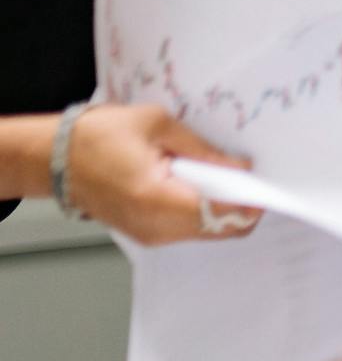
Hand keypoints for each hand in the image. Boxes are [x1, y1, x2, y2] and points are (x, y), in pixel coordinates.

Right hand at [67, 105, 260, 244]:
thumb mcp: (158, 125)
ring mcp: (150, 235)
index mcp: (156, 198)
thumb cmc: (97, 136)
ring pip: (207, 231)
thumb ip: (202, 150)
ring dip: (224, 208)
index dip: (250, 202)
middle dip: (242, 206)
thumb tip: (239, 168)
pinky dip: (204, 210)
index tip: (268, 186)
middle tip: (250, 178)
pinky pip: (189, 229)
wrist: (54, 156)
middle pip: (219, 228)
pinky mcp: (146, 234)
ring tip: (222, 176)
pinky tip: (202, 184)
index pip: (220, 213)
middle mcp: (155, 226)